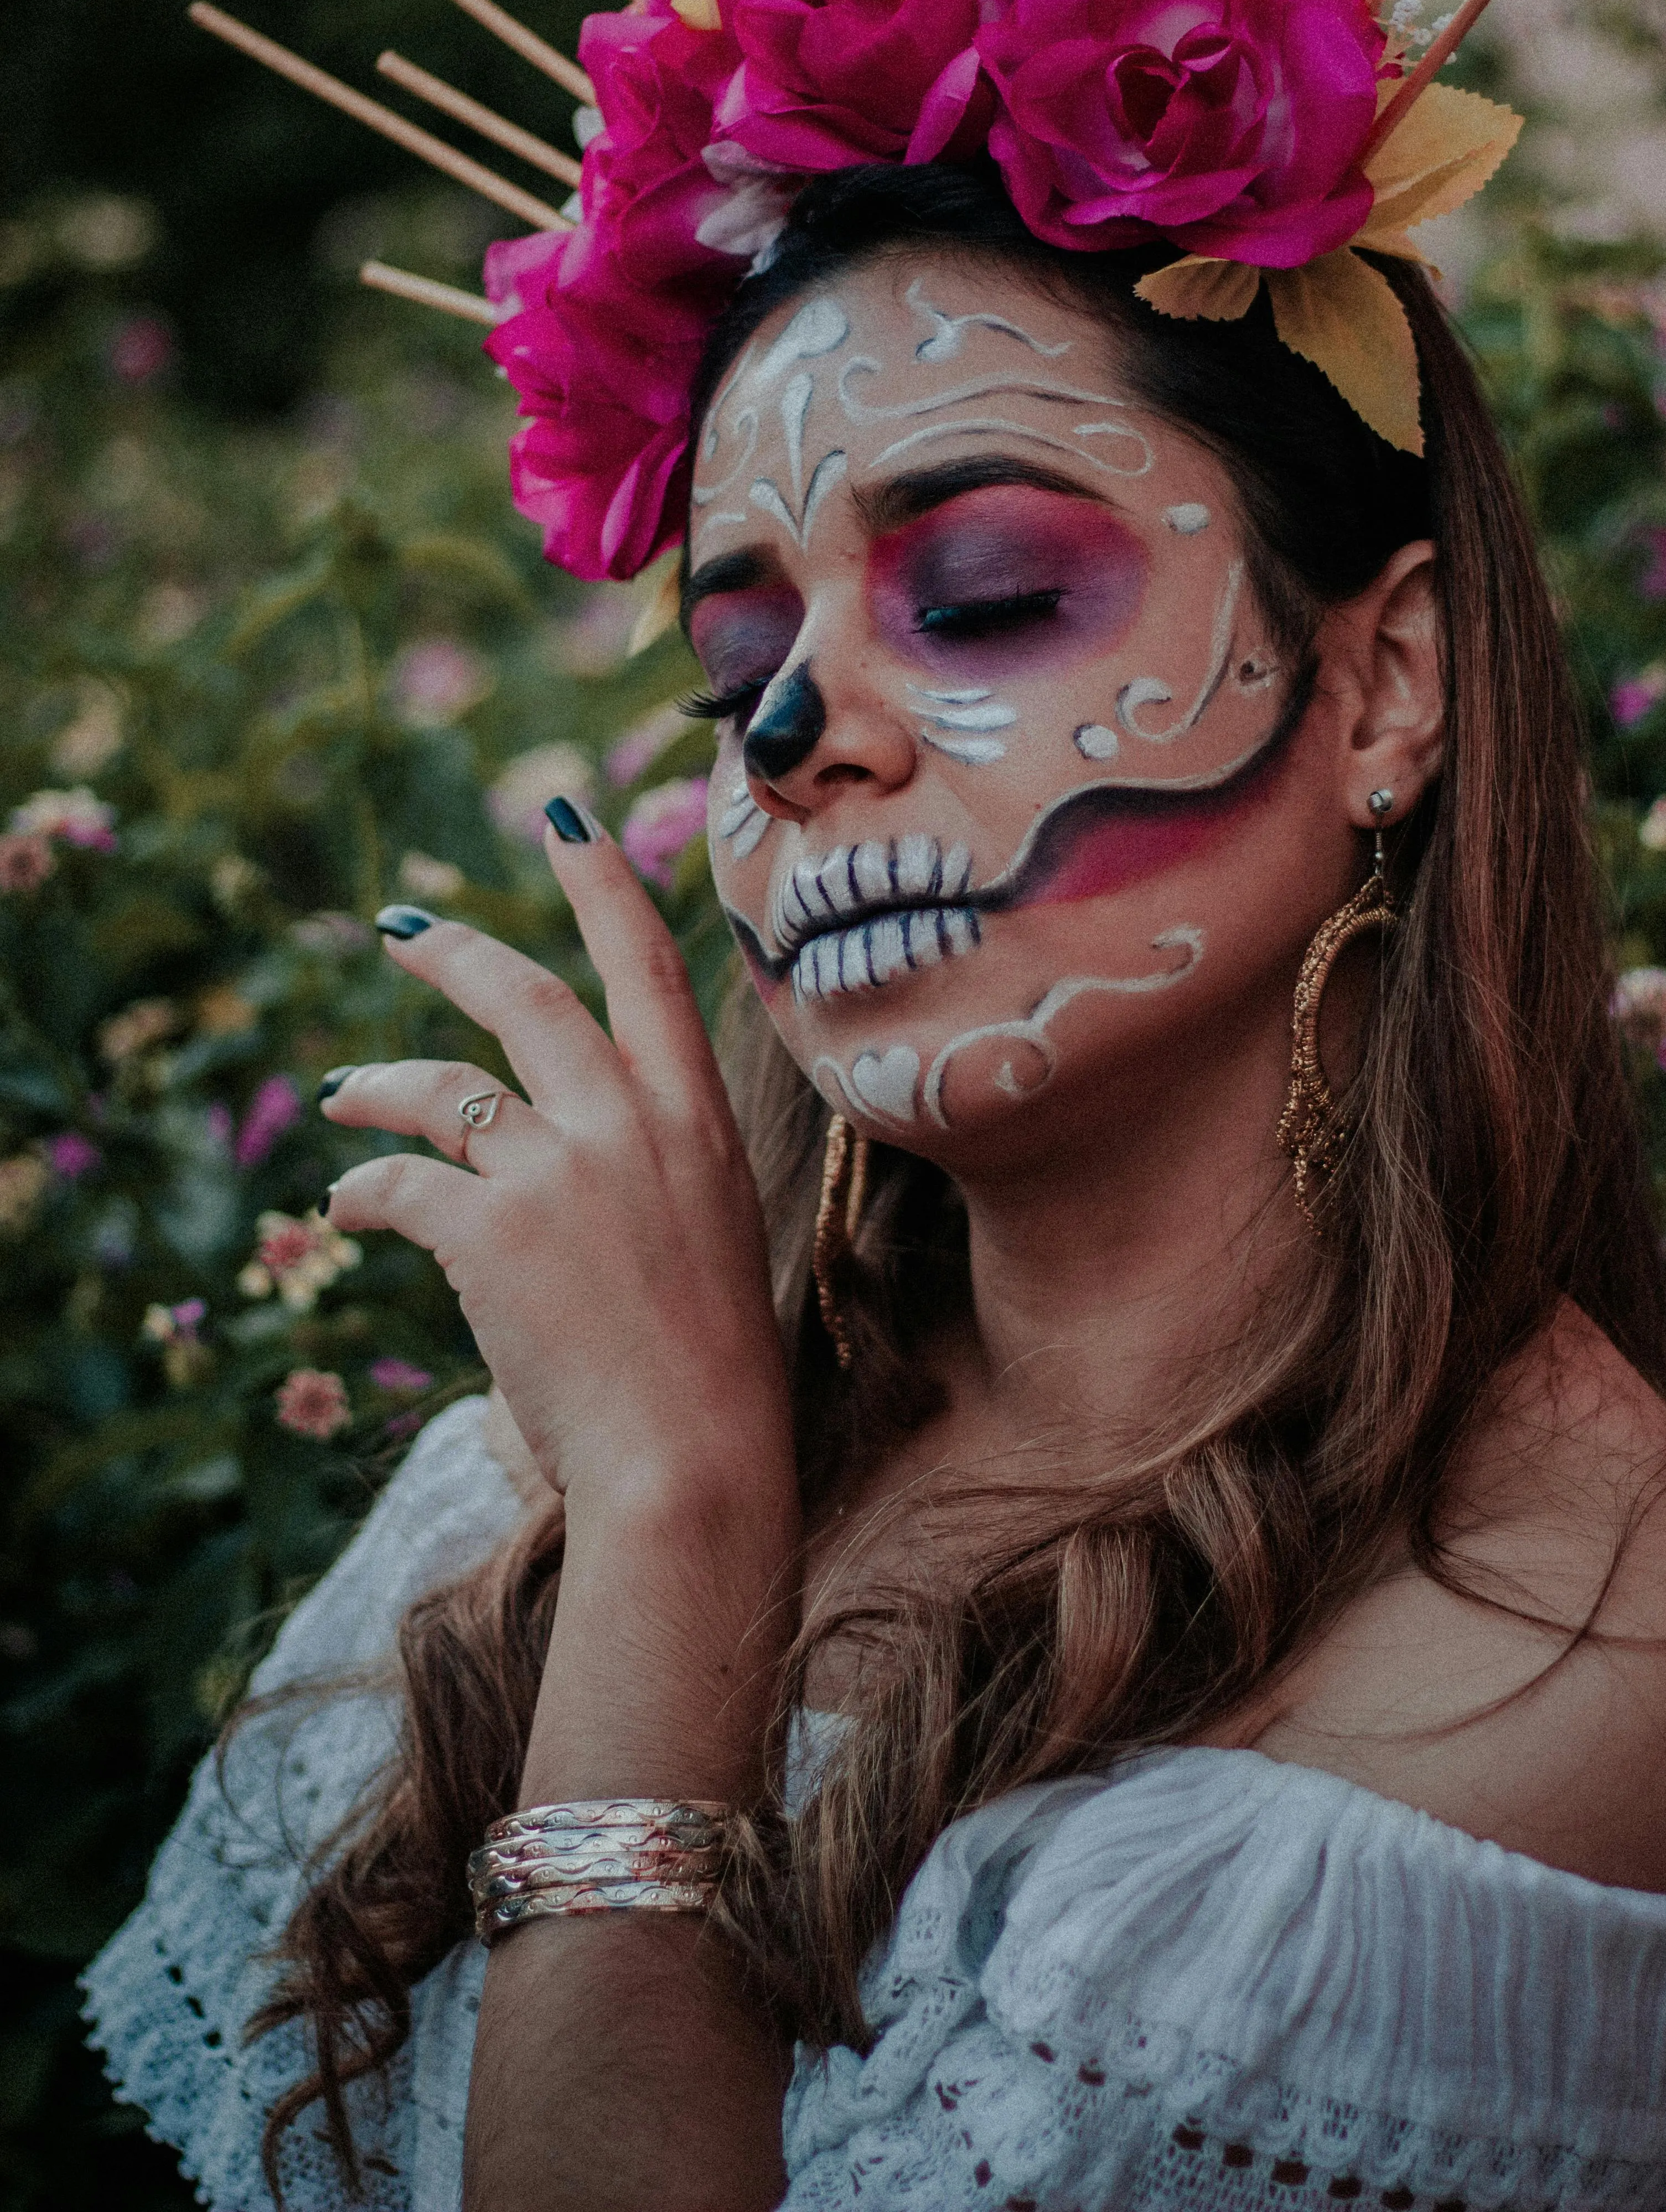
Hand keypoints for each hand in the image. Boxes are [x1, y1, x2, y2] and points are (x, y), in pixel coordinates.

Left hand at [320, 820, 792, 1526]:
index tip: (565, 819)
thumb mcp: (711, 1232)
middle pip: (528, 996)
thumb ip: (657, 1168)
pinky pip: (400, 1183)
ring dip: (381, 1083)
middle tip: (398, 925)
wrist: (693, 1458)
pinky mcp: (490, 1230)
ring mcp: (562, 1170)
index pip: (650, 966)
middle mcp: (631, 1122)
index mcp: (697, 1118)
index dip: (601, 883)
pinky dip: (363, 1189)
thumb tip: (581, 1148)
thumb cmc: (708, 1367)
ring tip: (344, 1097)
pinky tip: (345, 1205)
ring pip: (443, 1087)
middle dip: (454, 952)